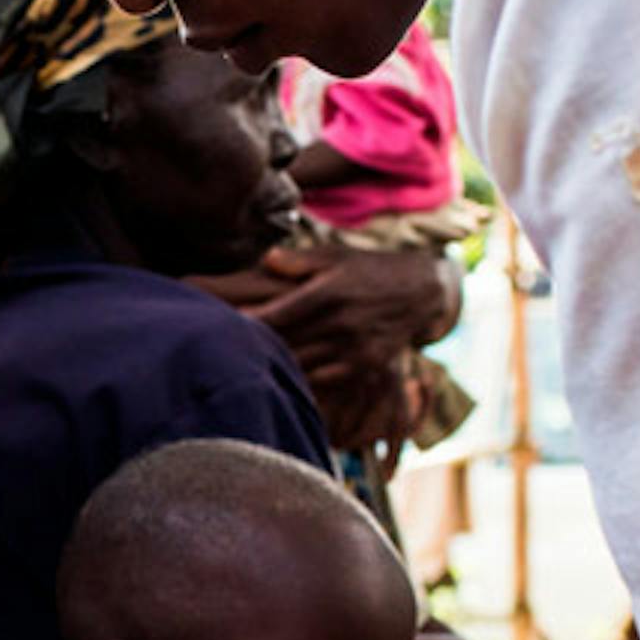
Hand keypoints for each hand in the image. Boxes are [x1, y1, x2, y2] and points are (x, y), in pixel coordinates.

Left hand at [200, 243, 463, 391]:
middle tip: (219, 351)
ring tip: (242, 369)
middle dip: (254, 348)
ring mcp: (354, 348)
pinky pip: (323, 380)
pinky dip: (300, 380)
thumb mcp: (335, 256)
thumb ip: (298, 261)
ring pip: (302, 365)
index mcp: (329, 292)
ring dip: (274, 368)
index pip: (280, 313)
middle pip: (286, 343)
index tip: (222, 327)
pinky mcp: (363, 367)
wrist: (421, 292)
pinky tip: (277, 383)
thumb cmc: (367, 269)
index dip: (250, 323)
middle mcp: (341, 322)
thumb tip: (265, 259)